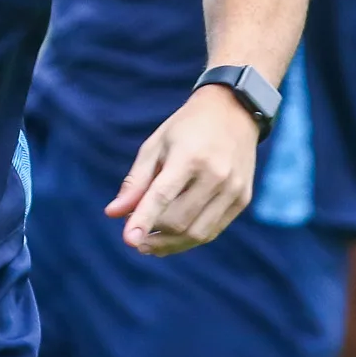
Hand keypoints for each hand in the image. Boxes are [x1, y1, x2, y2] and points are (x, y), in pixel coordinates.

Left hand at [103, 86, 259, 255]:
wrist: (233, 112)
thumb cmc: (186, 128)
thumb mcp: (155, 145)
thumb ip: (135, 181)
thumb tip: (113, 214)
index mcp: (189, 156)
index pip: (162, 195)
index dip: (144, 219)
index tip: (128, 240)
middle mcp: (216, 175)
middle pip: (178, 220)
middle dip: (152, 233)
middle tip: (134, 235)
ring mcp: (233, 189)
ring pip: (197, 233)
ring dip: (169, 244)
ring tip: (149, 243)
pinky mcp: (242, 199)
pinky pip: (213, 231)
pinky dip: (189, 239)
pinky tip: (172, 238)